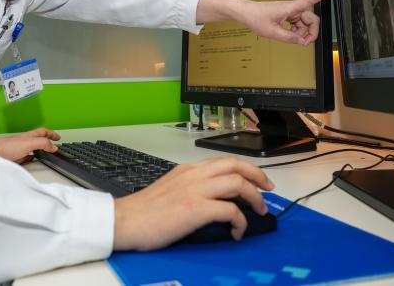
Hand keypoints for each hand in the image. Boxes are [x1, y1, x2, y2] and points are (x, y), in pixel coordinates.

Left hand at [0, 127, 60, 163]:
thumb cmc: (9, 146)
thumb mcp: (29, 143)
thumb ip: (42, 143)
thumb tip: (53, 147)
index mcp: (31, 135)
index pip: (44, 132)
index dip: (52, 134)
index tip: (58, 138)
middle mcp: (27, 141)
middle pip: (40, 139)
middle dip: (48, 141)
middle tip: (55, 144)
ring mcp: (22, 149)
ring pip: (35, 148)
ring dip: (42, 149)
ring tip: (47, 152)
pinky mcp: (18, 157)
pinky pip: (28, 156)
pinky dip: (33, 157)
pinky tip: (33, 160)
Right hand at [113, 157, 274, 250]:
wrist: (125, 221)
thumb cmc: (143, 211)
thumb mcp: (169, 188)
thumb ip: (190, 187)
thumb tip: (210, 198)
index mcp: (187, 170)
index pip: (224, 161)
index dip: (245, 169)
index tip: (256, 179)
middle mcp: (193, 175)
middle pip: (235, 165)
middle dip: (258, 176)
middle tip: (268, 189)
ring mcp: (195, 190)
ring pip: (237, 183)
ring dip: (254, 197)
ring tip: (259, 211)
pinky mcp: (196, 209)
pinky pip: (230, 210)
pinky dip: (240, 221)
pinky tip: (237, 232)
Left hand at [241, 0, 336, 45]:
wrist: (246, 12)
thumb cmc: (256, 17)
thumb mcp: (272, 32)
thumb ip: (289, 38)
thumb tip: (301, 41)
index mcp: (291, 7)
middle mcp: (293, 8)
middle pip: (311, 19)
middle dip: (311, 31)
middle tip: (305, 42)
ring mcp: (290, 12)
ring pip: (305, 23)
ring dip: (302, 33)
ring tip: (292, 39)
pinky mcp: (287, 15)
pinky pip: (298, 24)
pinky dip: (296, 31)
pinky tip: (290, 35)